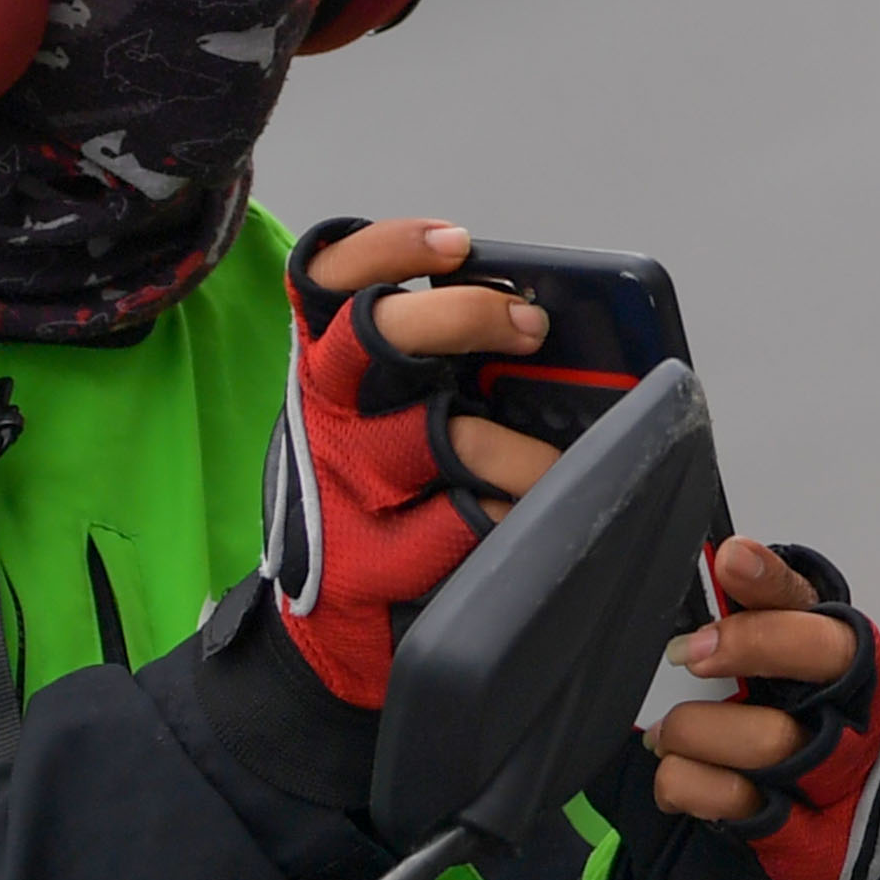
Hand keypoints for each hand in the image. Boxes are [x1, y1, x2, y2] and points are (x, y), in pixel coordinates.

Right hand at [263, 218, 557, 705]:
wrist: (330, 633)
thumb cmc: (375, 505)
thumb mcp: (381, 420)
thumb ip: (429, 371)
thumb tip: (533, 329)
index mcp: (329, 368)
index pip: (328, 278)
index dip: (389, 248)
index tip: (456, 245)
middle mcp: (326, 414)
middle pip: (376, 332)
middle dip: (463, 316)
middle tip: (529, 327)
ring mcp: (342, 486)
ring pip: (437, 434)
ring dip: (516, 447)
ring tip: (552, 465)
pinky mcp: (366, 559)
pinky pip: (457, 524)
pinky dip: (506, 517)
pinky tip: (522, 522)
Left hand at [645, 535, 879, 879]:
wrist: (786, 876)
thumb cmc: (763, 759)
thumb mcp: (762, 692)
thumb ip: (744, 634)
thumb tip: (707, 570)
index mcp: (843, 667)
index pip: (818, 606)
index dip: (776, 582)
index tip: (730, 558)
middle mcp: (855, 716)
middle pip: (828, 661)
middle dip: (755, 644)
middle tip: (689, 653)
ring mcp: (836, 782)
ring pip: (773, 740)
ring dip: (699, 730)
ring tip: (664, 736)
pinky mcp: (807, 842)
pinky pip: (740, 803)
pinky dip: (690, 785)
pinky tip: (671, 777)